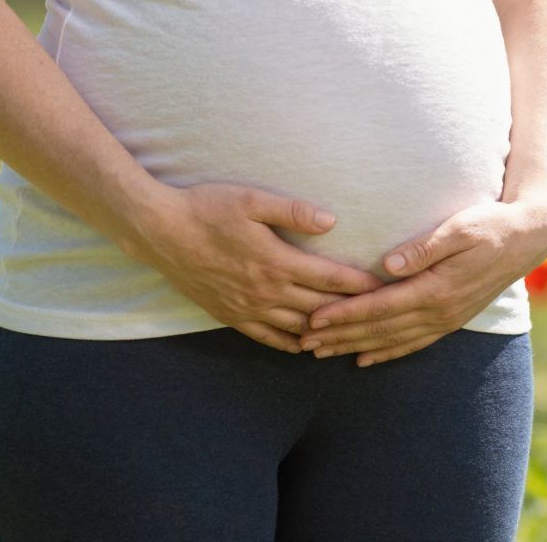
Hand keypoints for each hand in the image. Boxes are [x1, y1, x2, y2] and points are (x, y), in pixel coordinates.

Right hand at [124, 183, 386, 353]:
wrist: (161, 232)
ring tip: (348, 335)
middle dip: (351, 312)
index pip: (330, 279)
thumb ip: (293, 212)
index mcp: (277, 261)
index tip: (385, 288)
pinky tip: (301, 346)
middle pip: (320, 307)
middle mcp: (267, 291)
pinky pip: (266, 337)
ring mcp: (248, 308)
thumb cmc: (207, 208)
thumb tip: (331, 221)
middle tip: (378, 315)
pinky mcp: (230, 315)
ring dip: (324, 333)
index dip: (359, 284)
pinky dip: (289, 343)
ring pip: (296, 328)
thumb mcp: (252, 201)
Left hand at [296, 199, 546, 366]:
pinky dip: (386, 353)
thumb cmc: (489, 224)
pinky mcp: (450, 319)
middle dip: (340, 336)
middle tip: (303, 343)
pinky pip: (412, 343)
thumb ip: (425, 247)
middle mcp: (438, 311)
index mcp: (436, 288)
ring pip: (392, 341)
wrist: (525, 239)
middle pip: (380, 329)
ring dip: (355, 348)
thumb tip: (389, 264)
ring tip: (322, 354)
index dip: (346, 314)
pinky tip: (364, 359)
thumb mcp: (459, 227)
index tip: (314, 319)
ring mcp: (445, 319)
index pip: (380, 306)